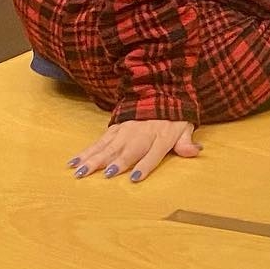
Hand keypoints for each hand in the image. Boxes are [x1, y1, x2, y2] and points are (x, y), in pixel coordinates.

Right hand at [67, 119, 201, 183]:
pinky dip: (86, 151)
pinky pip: (99, 140)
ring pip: (108, 146)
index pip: (153, 153)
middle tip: (104, 175)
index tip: (134, 177)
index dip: (144, 165)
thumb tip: (195, 151)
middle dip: (116, 162)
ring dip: (94, 159)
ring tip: (81, 171)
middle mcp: (141, 134)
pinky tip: (74, 161)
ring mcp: (125, 130)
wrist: (159, 91)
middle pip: (127, 150)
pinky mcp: (114, 127)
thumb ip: (186, 141)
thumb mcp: (185, 126)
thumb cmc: (173, 117)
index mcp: (161, 136)